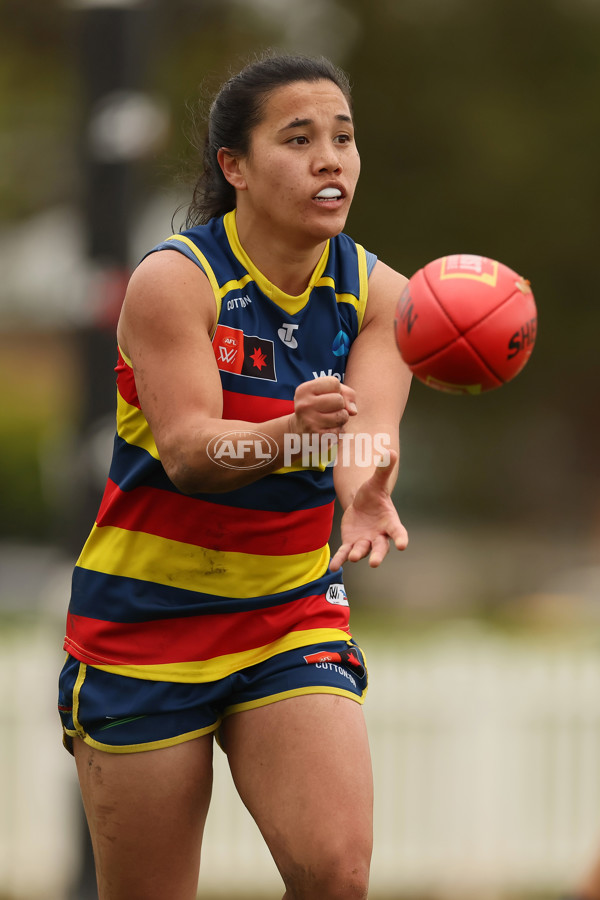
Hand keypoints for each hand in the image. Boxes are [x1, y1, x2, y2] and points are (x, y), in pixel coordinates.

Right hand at [289, 377, 356, 436]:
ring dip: (341, 418)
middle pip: (339, 399)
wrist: (300, 432)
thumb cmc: (318, 407)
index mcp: (303, 390)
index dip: (335, 389)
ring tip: (328, 420)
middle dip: (339, 405)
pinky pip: (340, 430)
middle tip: (327, 410)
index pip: (334, 382)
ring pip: (343, 415)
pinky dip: (338, 430)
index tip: (324, 396)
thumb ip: (346, 393)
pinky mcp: (318, 437)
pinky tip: (327, 430)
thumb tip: (354, 411)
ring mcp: (310, 422)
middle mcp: (304, 405)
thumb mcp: (326, 393)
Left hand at [330, 451, 407, 570]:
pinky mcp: (351, 543)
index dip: (400, 538)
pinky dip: (340, 559)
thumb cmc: (372, 495)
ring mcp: (365, 542)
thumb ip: (383, 470)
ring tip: (351, 557)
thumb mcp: (375, 482)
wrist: (360, 504)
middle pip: (380, 547)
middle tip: (374, 562)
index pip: (397, 531)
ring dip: (356, 554)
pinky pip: (345, 553)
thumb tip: (391, 452)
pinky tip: (333, 567)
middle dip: (377, 555)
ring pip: (362, 550)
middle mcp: (379, 536)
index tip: (402, 545)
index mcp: (390, 522)